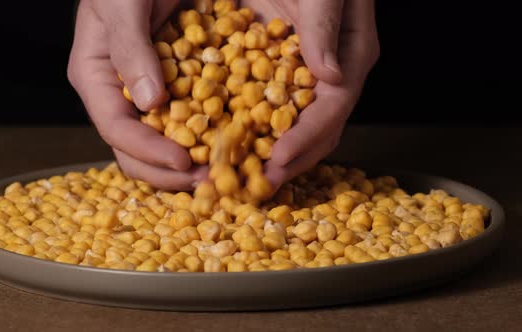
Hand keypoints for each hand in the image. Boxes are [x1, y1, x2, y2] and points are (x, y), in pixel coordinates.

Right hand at [67, 0, 206, 190]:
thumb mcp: (123, 2)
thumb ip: (130, 47)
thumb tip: (149, 103)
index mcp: (96, 76)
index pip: (115, 128)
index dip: (148, 151)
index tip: (184, 163)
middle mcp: (119, 94)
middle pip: (135, 149)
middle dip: (169, 171)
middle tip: (207, 181)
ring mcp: (147, 94)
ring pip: (163, 142)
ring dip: (190, 162)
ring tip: (222, 172)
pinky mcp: (176, 88)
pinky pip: (189, 120)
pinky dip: (208, 137)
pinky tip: (232, 145)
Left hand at [241, 0, 379, 188]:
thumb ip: (325, 24)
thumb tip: (331, 76)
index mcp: (351, 56)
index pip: (333, 109)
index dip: (307, 139)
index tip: (277, 161)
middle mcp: (331, 75)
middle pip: (316, 131)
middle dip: (287, 161)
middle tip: (255, 188)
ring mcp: (304, 77)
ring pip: (291, 127)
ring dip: (267, 156)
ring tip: (239, 179)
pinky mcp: (279, 73)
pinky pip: (266, 110)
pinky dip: (249, 131)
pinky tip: (225, 146)